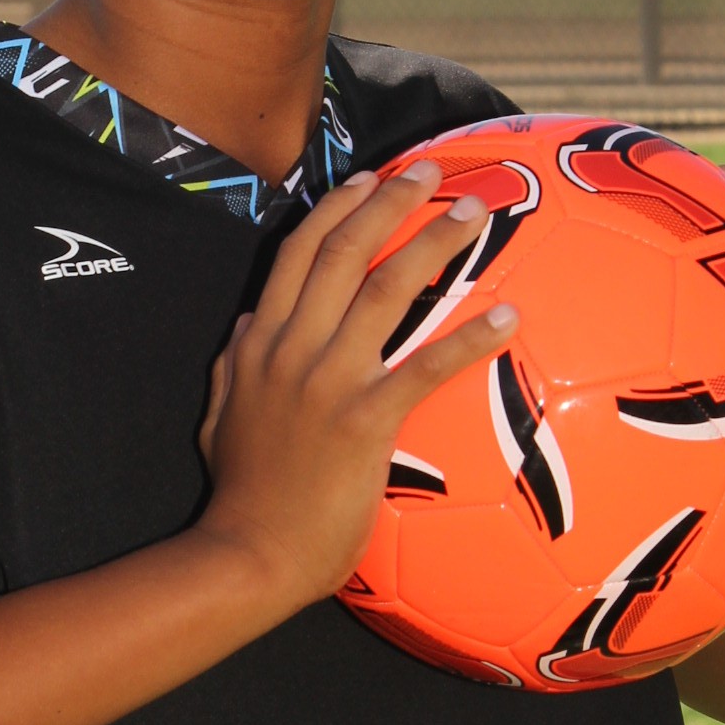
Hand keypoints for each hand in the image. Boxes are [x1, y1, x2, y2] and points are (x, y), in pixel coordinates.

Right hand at [197, 165, 517, 614]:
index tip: (369, 179)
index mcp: (259, 344)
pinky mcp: (366, 420)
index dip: (337, 208)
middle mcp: (293, 348)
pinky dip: (469, 336)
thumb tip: (247, 326)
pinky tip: (506, 316)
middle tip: (431, 170)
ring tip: (474, 213)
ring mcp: (329, 380)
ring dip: (434, 243)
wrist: (250, 554)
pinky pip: (427, 365)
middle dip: (391, 200)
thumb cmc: (242, 497)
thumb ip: (230, 368)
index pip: (298, 254)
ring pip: (387, 289)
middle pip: (346, 251)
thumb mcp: (218, 419)